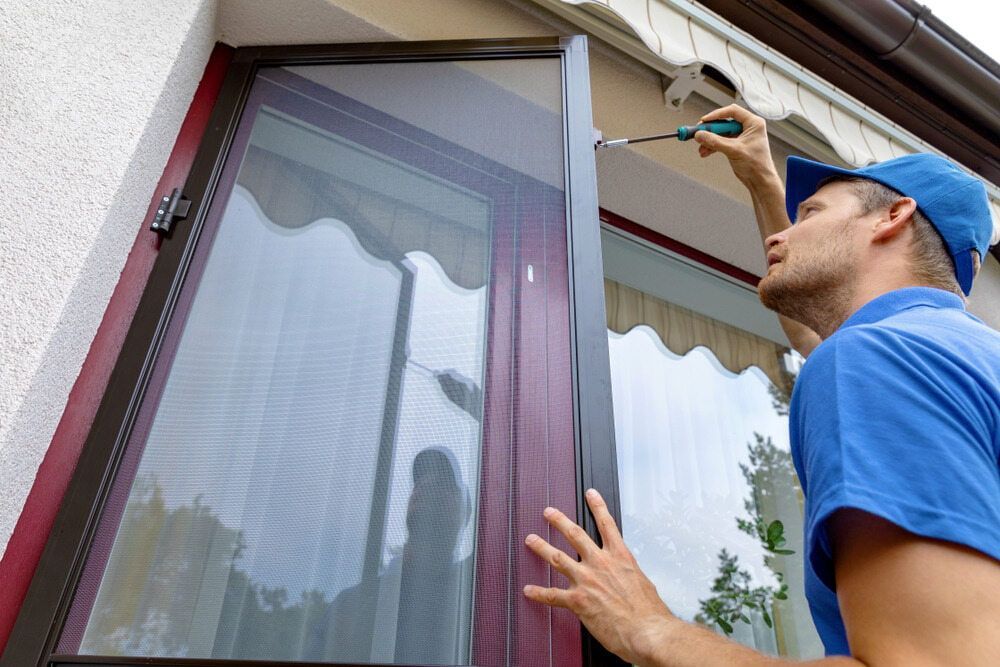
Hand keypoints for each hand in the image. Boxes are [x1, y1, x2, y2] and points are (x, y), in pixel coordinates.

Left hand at [523, 489, 675, 664]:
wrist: (646, 631)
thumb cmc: (650, 613)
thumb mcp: (643, 583)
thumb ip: (628, 576)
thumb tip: (626, 579)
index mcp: (620, 557)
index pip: (607, 524)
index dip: (597, 506)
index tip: (590, 493)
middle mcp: (600, 564)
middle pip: (575, 535)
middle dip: (559, 521)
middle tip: (549, 512)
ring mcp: (586, 580)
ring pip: (558, 558)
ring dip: (542, 547)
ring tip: (531, 539)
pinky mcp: (578, 601)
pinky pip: (552, 595)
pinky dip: (538, 593)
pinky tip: (529, 590)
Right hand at [694, 105, 776, 186]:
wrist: (760, 181)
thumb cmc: (757, 165)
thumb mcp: (734, 150)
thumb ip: (715, 142)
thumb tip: (700, 135)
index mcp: (754, 123)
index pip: (733, 111)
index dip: (717, 115)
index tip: (704, 120)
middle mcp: (748, 128)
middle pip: (724, 122)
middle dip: (711, 130)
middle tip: (700, 133)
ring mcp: (741, 136)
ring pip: (721, 133)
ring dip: (710, 140)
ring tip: (701, 146)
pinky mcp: (736, 145)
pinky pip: (721, 142)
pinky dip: (713, 146)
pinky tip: (705, 151)